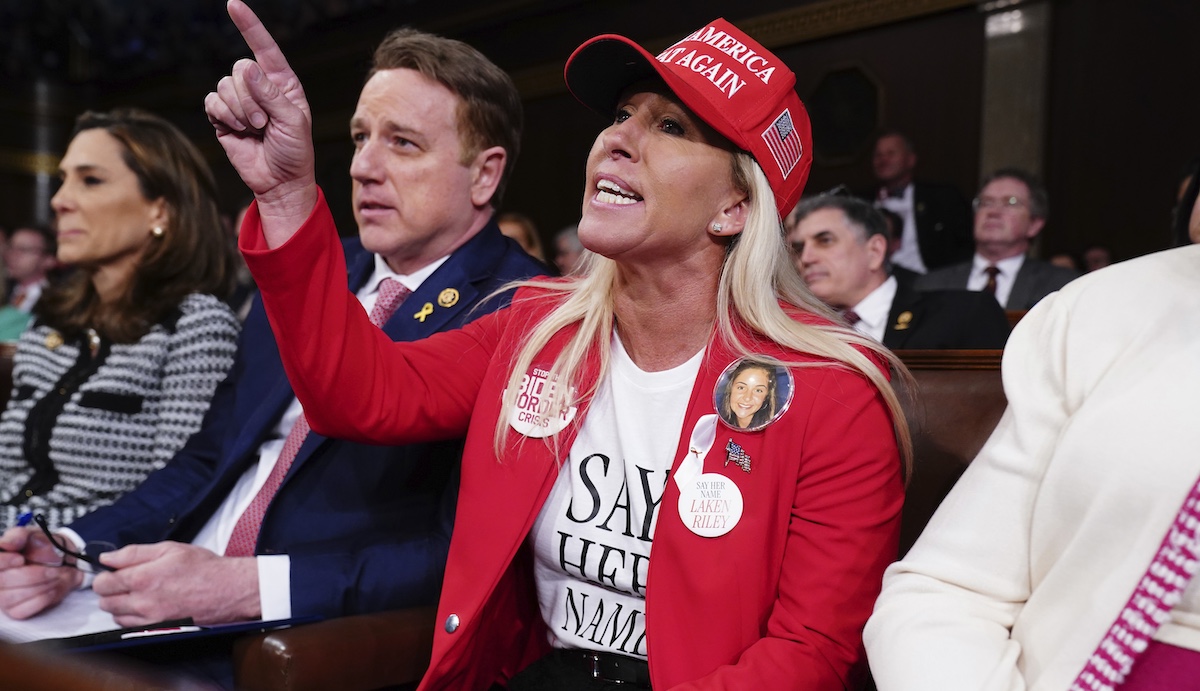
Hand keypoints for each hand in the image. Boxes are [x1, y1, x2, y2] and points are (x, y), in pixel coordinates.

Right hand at [0, 527, 82, 618]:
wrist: (64, 563)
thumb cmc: (44, 548)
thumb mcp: (33, 536)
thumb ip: (19, 537)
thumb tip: (6, 543)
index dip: (3, 562)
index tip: (20, 559)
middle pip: (2, 582)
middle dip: (32, 575)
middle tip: (51, 570)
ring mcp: (3, 597)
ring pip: (12, 598)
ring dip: (40, 586)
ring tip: (54, 576)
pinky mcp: (15, 610)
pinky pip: (23, 610)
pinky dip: (42, 598)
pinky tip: (51, 587)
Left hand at [92, 542, 260, 626]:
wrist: (228, 590)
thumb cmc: (204, 568)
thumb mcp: (170, 548)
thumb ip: (134, 553)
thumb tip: (107, 557)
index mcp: (143, 578)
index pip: (102, 583)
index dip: (104, 575)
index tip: (112, 571)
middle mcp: (143, 602)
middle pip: (105, 602)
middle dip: (110, 590)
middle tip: (127, 580)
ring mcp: (150, 618)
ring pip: (115, 616)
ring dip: (120, 604)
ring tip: (138, 592)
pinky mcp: (158, 628)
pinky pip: (130, 626)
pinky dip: (131, 617)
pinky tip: (145, 604)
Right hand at [205, 0, 316, 241]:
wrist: (280, 181)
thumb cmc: (295, 152)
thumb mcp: (293, 122)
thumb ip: (272, 95)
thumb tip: (248, 68)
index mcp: (283, 82)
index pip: (265, 48)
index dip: (250, 26)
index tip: (233, 4)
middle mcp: (260, 87)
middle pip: (240, 69)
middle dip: (250, 98)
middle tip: (264, 123)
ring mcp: (240, 101)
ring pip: (225, 86)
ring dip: (239, 111)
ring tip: (255, 129)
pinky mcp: (222, 116)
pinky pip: (212, 103)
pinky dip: (224, 116)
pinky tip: (238, 130)